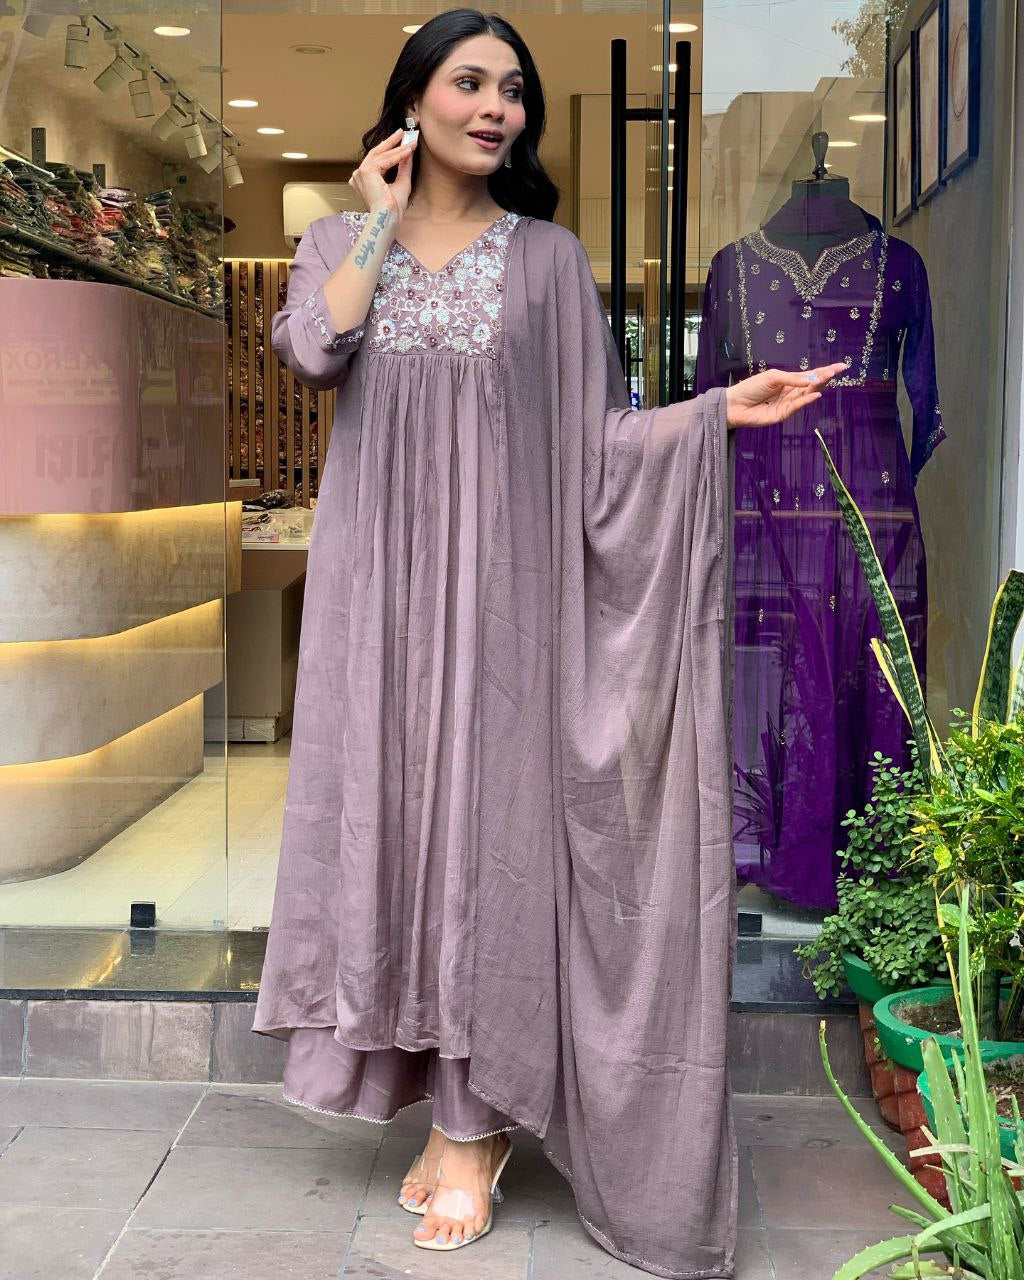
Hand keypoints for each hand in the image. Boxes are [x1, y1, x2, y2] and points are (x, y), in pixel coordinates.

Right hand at [348, 126, 417, 222]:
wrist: (388, 218)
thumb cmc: (393, 208)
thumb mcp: (401, 182)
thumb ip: (403, 167)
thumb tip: (408, 151)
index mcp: (364, 180)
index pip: (377, 160)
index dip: (389, 150)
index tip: (400, 141)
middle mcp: (358, 176)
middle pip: (376, 153)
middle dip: (390, 142)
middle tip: (401, 133)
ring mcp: (360, 173)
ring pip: (381, 156)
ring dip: (397, 148)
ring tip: (410, 142)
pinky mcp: (365, 172)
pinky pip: (384, 160)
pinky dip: (397, 155)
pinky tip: (407, 151)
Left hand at [725, 363, 847, 427]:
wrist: (734, 404)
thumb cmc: (751, 388)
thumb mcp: (772, 377)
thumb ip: (792, 378)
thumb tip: (811, 379)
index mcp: (789, 382)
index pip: (811, 376)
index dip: (825, 371)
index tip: (841, 366)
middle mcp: (791, 393)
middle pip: (812, 385)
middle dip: (824, 377)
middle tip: (835, 371)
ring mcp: (788, 405)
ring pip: (806, 395)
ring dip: (818, 386)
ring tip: (827, 377)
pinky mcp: (782, 415)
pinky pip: (796, 406)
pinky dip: (806, 400)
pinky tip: (815, 394)